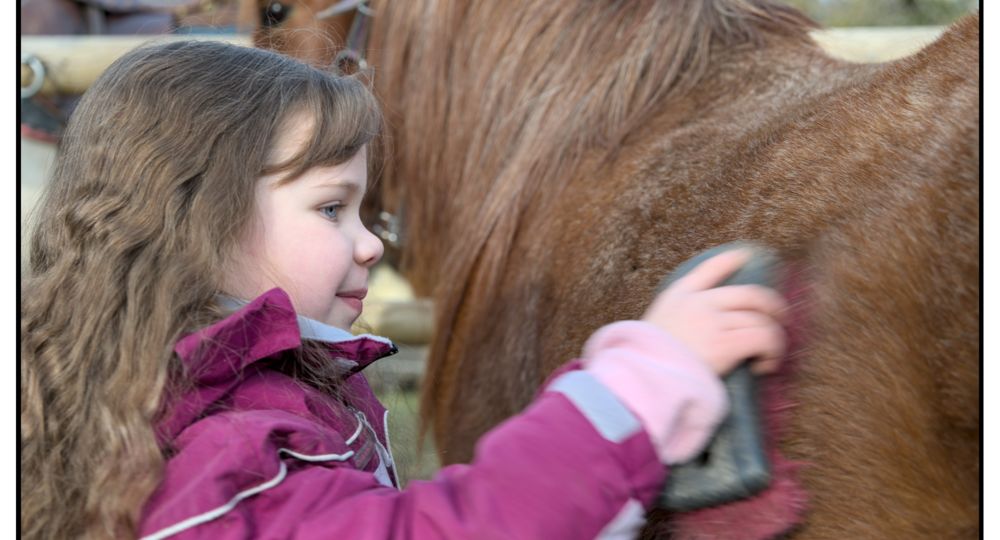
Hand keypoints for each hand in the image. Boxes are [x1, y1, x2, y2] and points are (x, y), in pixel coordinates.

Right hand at [643, 249, 788, 375]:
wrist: (643, 377)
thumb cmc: (646, 360)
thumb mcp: (652, 328)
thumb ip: (676, 321)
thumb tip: (705, 329)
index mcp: (679, 295)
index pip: (710, 268)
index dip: (732, 260)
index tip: (746, 255)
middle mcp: (699, 302)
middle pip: (751, 294)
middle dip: (773, 305)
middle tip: (781, 319)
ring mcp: (713, 321)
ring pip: (761, 320)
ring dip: (772, 339)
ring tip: (768, 357)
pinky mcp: (726, 343)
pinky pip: (763, 339)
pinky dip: (771, 353)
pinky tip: (764, 366)